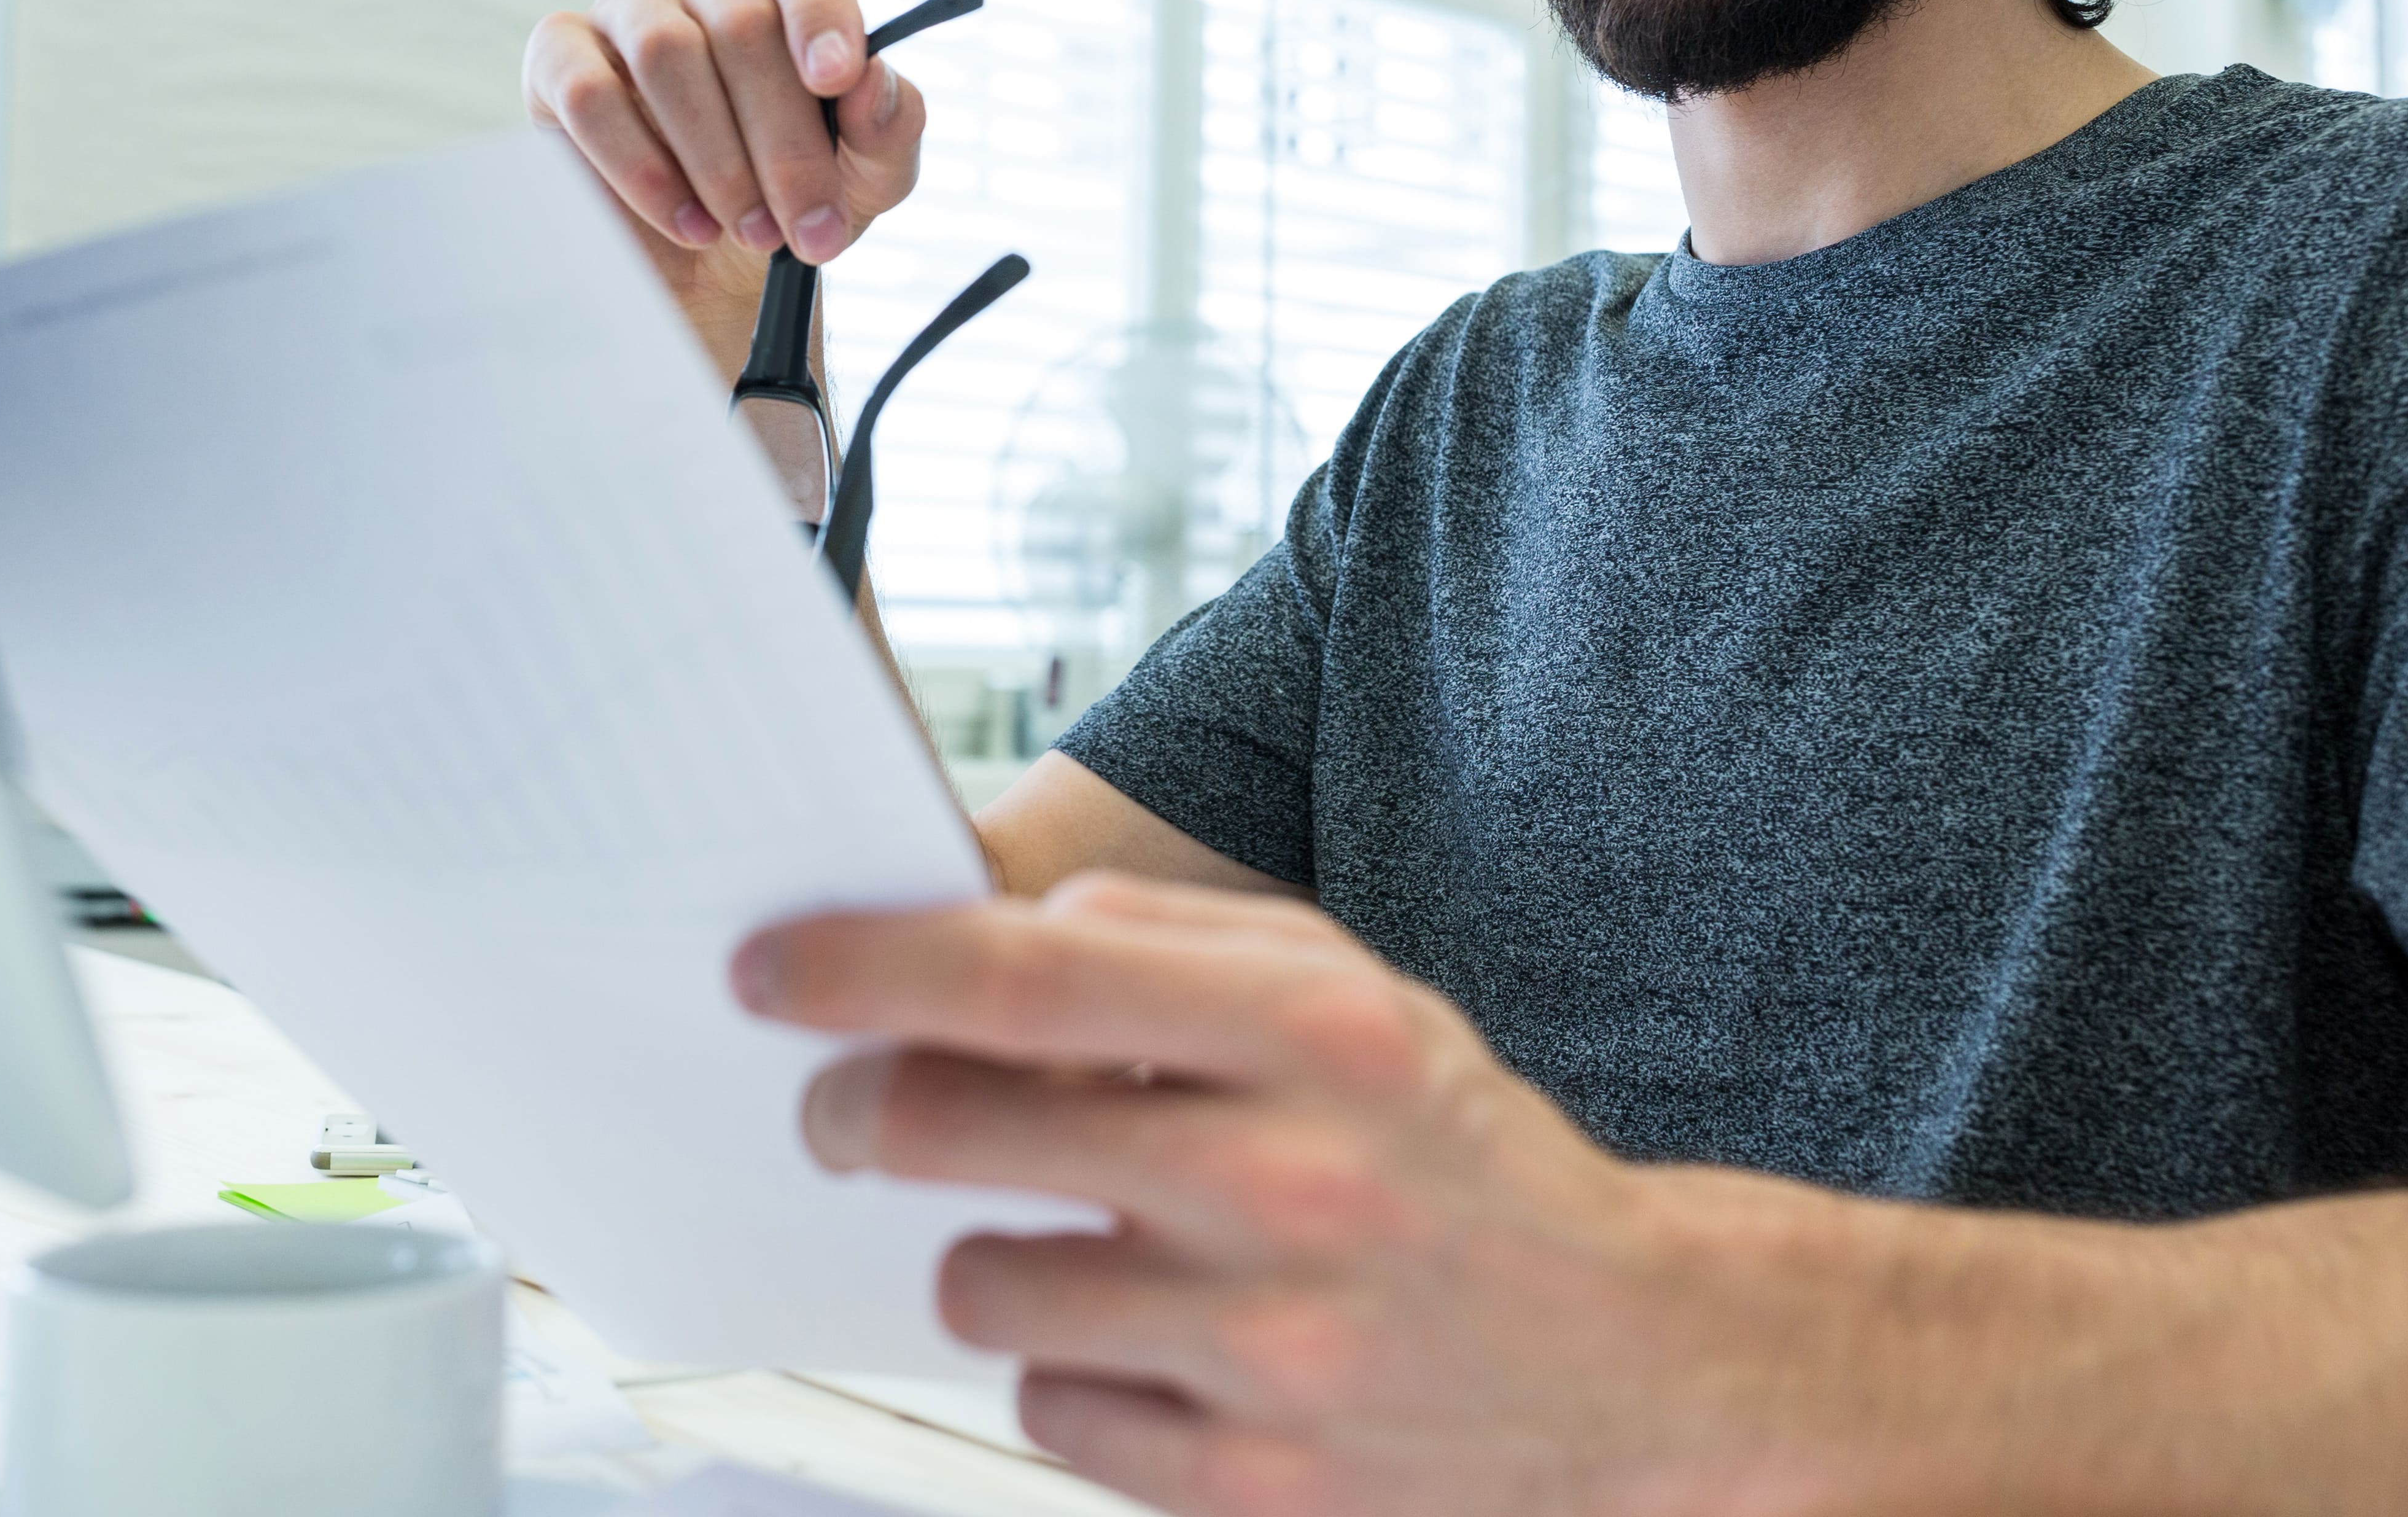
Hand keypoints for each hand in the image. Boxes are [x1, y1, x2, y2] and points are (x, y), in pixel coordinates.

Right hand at [523, 0, 929, 357]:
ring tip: (748, 229)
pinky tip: (684, 221)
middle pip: (740, 18)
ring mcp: (628, 11)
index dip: (821, 9)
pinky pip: (589, 93)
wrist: (715, 271)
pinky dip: (640, 166)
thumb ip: (889, 128)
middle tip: (805, 223)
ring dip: (716, 156)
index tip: (836, 79)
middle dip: (781, 137)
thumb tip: (873, 80)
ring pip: (664, 49)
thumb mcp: (867, 179)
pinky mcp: (560, 59)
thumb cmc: (794, 198)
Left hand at [734, 874, 2053, 1516]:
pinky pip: (1050, 1413)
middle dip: (856, 1113)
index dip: (866, 967)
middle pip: (954, 1129)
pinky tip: (1155, 1342)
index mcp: (1317, 1030)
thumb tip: (973, 946)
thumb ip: (1165, 949)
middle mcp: (1294, 1182)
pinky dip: (1071, 1372)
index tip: (769, 973)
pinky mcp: (1257, 1487)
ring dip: (986, 1255)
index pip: (1023, 976)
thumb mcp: (1351, 996)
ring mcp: (1273, 1350)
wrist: (1637, 1358)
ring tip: (1075, 1239)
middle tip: (842, 1114)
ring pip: (982, 1287)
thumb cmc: (1454, 1151)